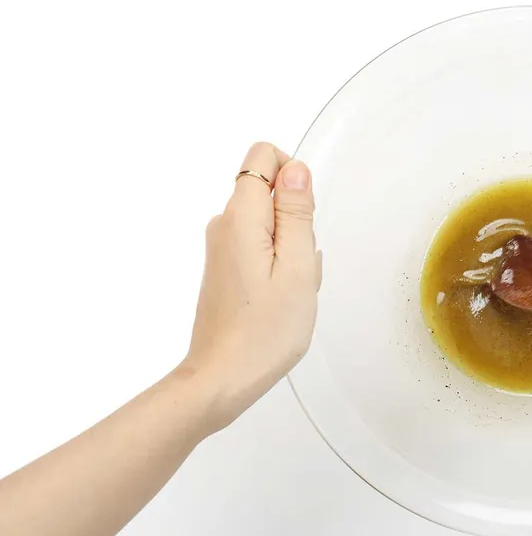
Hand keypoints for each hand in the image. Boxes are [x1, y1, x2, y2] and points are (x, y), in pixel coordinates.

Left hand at [182, 142, 320, 431]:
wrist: (222, 378)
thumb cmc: (265, 331)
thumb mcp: (297, 268)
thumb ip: (297, 213)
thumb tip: (296, 168)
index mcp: (240, 218)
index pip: (262, 157)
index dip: (293, 175)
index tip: (305, 219)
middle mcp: (223, 225)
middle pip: (270, 192)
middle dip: (298, 221)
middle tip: (300, 268)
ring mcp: (221, 248)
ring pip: (270, 224)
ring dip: (292, 249)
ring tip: (291, 291)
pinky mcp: (224, 268)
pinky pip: (261, 247)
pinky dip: (279, 265)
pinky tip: (281, 299)